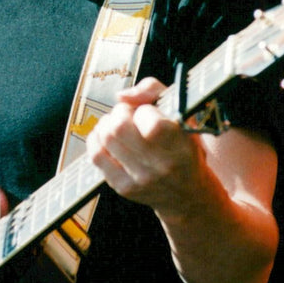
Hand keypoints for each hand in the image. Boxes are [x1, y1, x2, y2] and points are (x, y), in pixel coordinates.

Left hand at [86, 77, 203, 219]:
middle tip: (128, 115)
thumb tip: (122, 96)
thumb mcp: (181, 112)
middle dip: (120, 113)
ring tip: (118, 125)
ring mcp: (141, 178)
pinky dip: (97, 140)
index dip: (144, 110)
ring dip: (107, 124)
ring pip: (105, 138)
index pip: (149, 120)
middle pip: (119, 127)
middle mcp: (161, 165)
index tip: (149, 113)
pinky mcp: (124, 188)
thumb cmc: (183, 145)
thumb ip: (153, 90)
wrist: (187, 191)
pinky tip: (106, 138)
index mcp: (180, 144)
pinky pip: (96, 156)